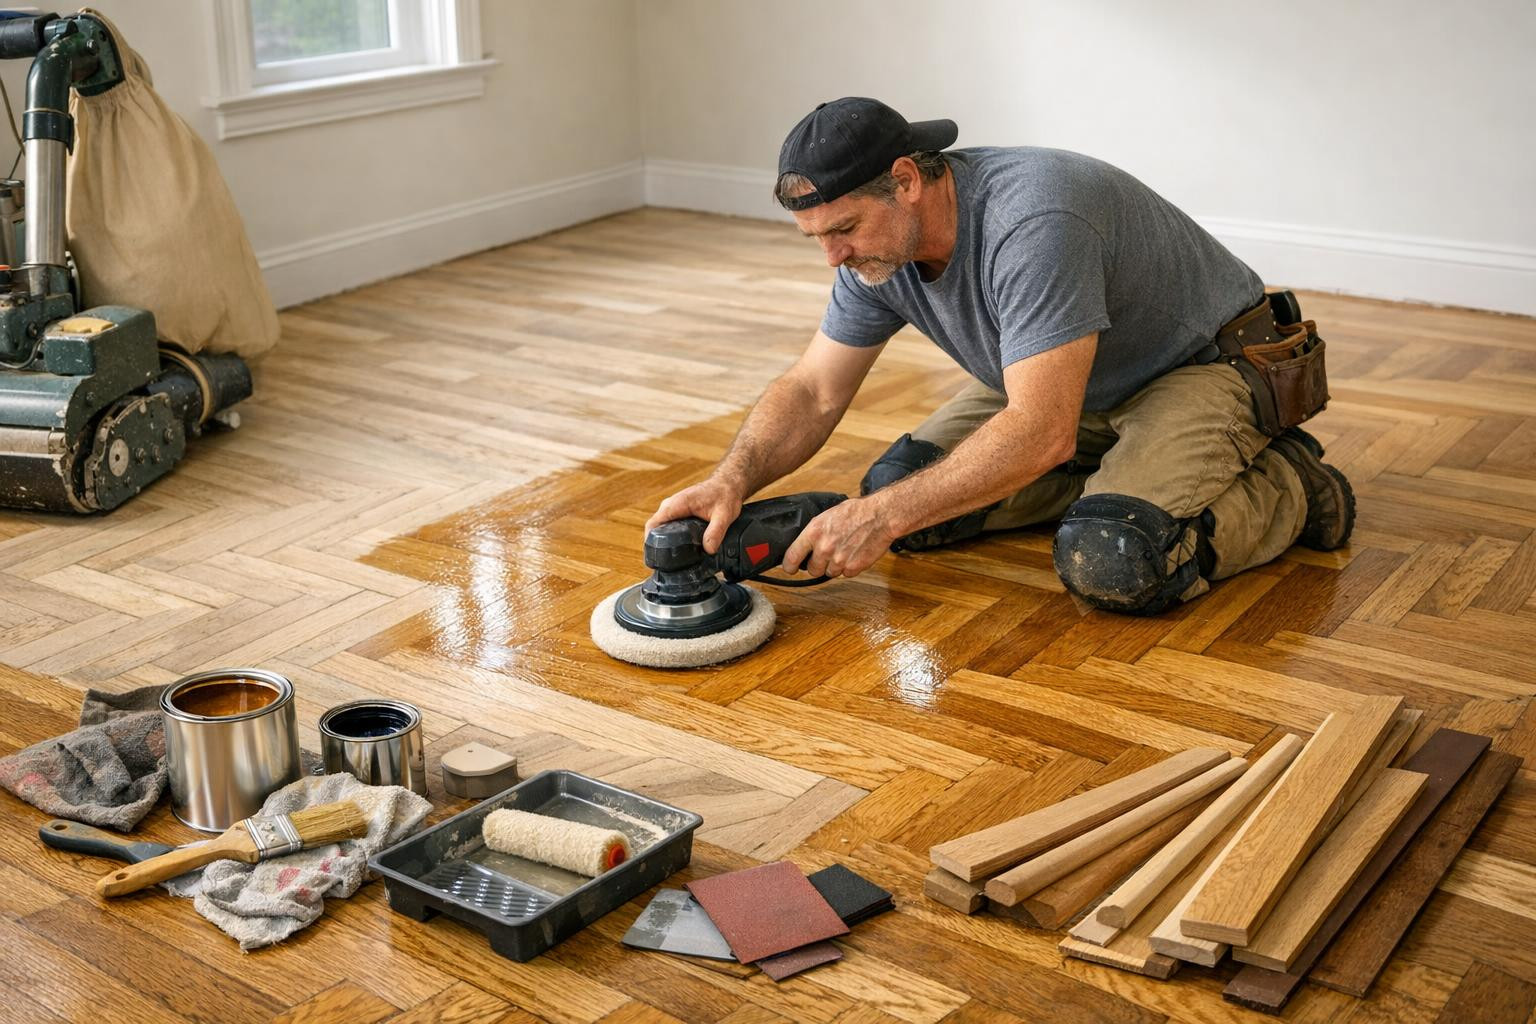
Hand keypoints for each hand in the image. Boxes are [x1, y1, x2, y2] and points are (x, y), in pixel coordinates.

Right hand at [644, 475, 745, 553]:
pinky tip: (675, 546)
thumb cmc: (724, 496)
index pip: (653, 523)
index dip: (649, 541)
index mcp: (678, 504)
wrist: (727, 484)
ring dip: (661, 539)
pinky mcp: (677, 509)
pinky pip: (667, 523)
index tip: (654, 556)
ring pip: (660, 525)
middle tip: (663, 563)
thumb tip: (709, 550)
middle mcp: (671, 504)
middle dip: (655, 544)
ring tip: (668, 558)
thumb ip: (716, 532)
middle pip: (655, 527)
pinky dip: (668, 534)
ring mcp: (673, 506)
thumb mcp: (724, 515)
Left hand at [780, 496, 895, 579]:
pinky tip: (854, 553)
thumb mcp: (828, 515)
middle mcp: (824, 548)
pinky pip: (846, 574)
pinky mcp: (853, 568)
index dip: (788, 566)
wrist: (880, 516)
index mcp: (814, 532)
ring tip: (844, 550)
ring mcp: (839, 560)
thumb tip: (805, 544)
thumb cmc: (856, 512)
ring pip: (830, 573)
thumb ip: (815, 531)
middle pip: (812, 570)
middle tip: (827, 554)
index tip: (789, 568)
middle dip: (818, 564)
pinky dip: (849, 567)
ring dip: (835, 566)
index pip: (792, 557)